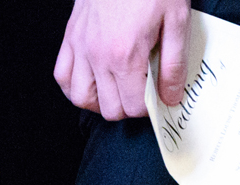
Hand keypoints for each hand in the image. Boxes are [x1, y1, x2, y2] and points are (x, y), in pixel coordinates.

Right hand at [54, 0, 190, 119]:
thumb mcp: (176, 21)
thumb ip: (173, 65)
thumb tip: (170, 98)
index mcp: (125, 54)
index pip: (133, 106)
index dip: (148, 106)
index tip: (156, 94)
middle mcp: (98, 56)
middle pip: (109, 108)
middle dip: (128, 106)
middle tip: (140, 90)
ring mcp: (80, 47)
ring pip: (81, 98)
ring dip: (100, 101)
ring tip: (117, 89)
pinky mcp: (71, 37)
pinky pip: (62, 76)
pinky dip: (75, 85)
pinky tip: (92, 80)